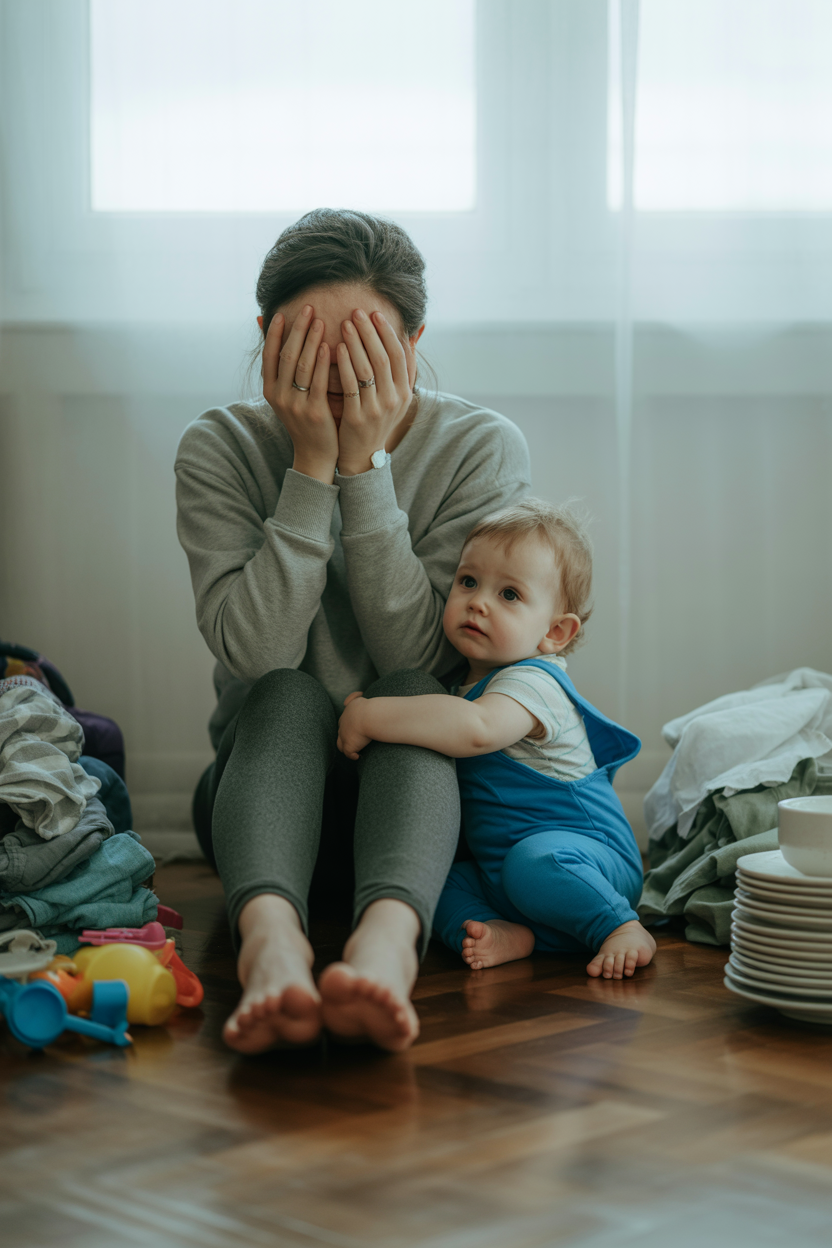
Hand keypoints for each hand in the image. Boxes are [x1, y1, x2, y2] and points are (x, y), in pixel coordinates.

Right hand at [261, 305, 338, 482]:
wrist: (316, 454)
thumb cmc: (306, 419)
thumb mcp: (289, 396)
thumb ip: (286, 373)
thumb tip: (281, 347)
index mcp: (270, 391)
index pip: (269, 356)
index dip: (275, 334)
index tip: (282, 312)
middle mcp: (279, 396)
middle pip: (287, 356)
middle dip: (296, 329)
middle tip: (307, 307)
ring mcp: (295, 405)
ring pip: (301, 366)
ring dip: (310, 340)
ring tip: (319, 320)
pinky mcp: (314, 412)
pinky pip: (318, 382)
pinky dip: (322, 362)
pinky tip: (329, 346)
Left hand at [335, 310, 414, 474]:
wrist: (362, 455)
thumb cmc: (377, 419)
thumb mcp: (396, 397)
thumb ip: (403, 369)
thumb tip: (412, 335)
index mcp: (405, 392)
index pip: (398, 355)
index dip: (387, 332)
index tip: (375, 313)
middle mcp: (394, 400)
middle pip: (383, 358)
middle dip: (370, 332)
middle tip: (357, 312)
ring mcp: (376, 409)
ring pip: (367, 369)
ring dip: (356, 343)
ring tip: (345, 324)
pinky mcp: (357, 417)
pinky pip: (351, 385)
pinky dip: (344, 364)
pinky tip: (335, 348)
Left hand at [337, 692, 371, 759]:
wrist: (369, 717)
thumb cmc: (369, 708)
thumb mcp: (359, 699)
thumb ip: (356, 697)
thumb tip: (359, 694)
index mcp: (346, 714)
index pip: (344, 721)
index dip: (348, 725)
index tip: (356, 728)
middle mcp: (343, 725)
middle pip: (341, 732)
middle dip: (345, 736)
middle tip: (355, 739)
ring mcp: (344, 736)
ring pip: (340, 744)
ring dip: (346, 747)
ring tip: (354, 751)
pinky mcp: (349, 745)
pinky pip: (349, 754)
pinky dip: (353, 755)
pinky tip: (358, 757)